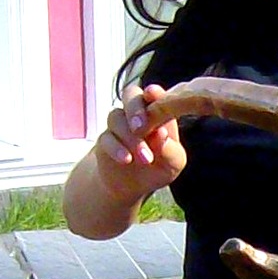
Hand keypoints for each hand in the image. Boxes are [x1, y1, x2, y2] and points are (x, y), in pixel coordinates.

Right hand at [93, 83, 186, 201]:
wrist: (133, 186)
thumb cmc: (160, 167)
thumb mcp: (173, 163)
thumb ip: (170, 149)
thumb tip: (161, 135)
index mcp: (158, 111)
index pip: (155, 95)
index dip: (153, 92)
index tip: (153, 94)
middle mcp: (137, 113)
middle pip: (130, 95)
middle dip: (135, 108)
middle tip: (140, 126)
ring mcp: (119, 125)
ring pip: (116, 117)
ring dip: (130, 136)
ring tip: (145, 158)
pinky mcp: (104, 140)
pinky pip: (106, 138)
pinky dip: (116, 148)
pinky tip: (127, 159)